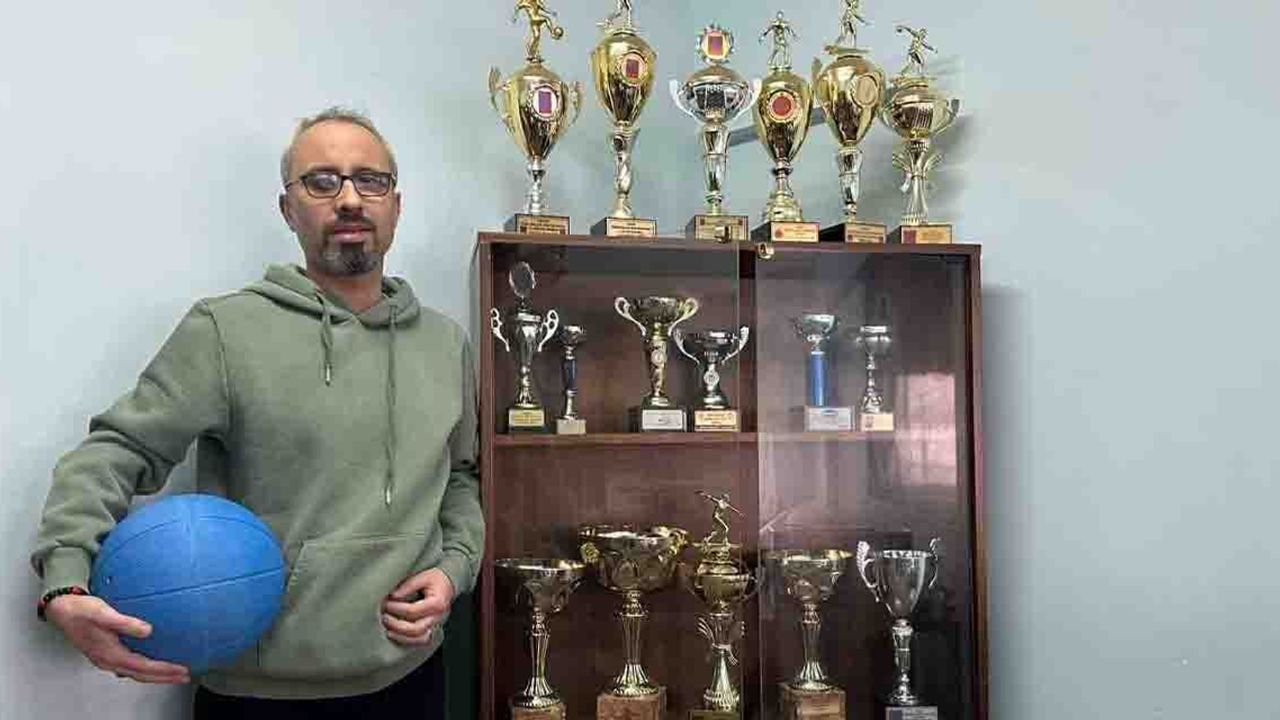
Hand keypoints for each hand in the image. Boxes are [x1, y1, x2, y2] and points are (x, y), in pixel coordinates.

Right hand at [45, 594, 189, 683]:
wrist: (61, 610)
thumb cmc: (80, 610)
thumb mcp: (103, 613)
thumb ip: (125, 623)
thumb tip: (147, 630)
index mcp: (110, 654)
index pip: (143, 667)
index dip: (163, 670)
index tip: (181, 670)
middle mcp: (108, 660)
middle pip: (141, 675)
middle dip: (164, 677)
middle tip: (184, 676)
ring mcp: (106, 659)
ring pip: (135, 672)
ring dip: (155, 674)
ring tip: (173, 672)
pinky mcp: (106, 653)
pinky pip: (130, 666)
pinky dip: (144, 668)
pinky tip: (152, 661)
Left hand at [382, 568, 454, 645]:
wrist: (448, 584)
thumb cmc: (436, 579)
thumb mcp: (423, 576)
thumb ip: (408, 586)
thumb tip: (392, 596)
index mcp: (437, 603)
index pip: (413, 611)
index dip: (397, 608)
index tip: (386, 603)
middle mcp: (438, 617)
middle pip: (416, 629)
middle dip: (397, 625)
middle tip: (384, 617)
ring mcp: (437, 626)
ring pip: (420, 639)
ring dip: (401, 636)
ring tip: (388, 629)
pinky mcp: (433, 630)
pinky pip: (421, 642)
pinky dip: (407, 641)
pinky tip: (396, 635)